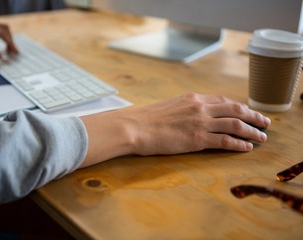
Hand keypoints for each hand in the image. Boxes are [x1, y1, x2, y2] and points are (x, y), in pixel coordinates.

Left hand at [0, 19, 17, 59]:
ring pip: (1, 27)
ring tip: (9, 49)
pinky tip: (2, 44)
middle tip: (14, 51)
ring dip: (7, 37)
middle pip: (4, 28)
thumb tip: (0, 56)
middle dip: (11, 40)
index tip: (14, 52)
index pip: (2, 34)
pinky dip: (1, 35)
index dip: (10, 44)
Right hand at [80, 93, 270, 166]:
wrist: (134, 126)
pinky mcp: (197, 139)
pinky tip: (246, 148)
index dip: (239, 107)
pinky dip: (239, 144)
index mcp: (192, 98)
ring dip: (252, 131)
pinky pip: (225, 141)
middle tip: (265, 122)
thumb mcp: (168, 107)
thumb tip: (191, 116)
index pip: (223, 100)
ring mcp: (200, 122)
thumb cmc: (146, 119)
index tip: (246, 111)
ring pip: (235, 124)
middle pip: (235, 109)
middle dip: (253, 116)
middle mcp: (200, 107)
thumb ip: (184, 109)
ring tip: (262, 137)